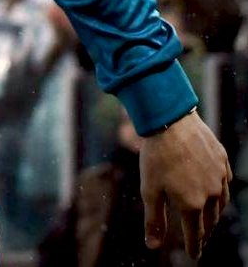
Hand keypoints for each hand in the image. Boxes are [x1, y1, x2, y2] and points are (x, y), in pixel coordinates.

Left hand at [140, 109, 231, 258]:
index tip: (194, 256)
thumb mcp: (149, 189)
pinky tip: (215, 191)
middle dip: (204, 232)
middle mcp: (210, 194)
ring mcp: (219, 177)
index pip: (196, 234)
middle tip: (200, 237)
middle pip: (210, 221)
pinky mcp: (222, 161)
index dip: (195, 247)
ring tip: (207, 217)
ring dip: (214, 213)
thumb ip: (154, 220)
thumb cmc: (155, 155)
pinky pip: (224, 182)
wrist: (169, 120)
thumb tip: (152, 246)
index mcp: (191, 204)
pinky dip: (219, 191)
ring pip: (221, 203)